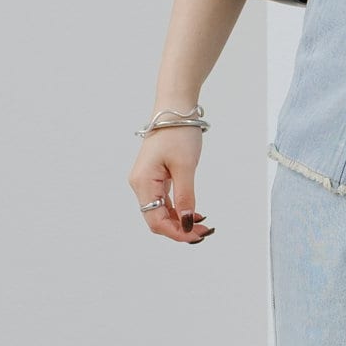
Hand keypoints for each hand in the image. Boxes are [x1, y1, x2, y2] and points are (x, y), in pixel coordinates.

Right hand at [128, 128, 214, 244]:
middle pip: (156, 219)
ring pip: (161, 212)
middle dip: (179, 229)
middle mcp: (140, 184)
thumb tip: (188, 222)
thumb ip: (186, 197)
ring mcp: (147, 181)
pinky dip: (178, 210)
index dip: (176, 232)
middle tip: (204, 231)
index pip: (155, 220)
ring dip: (180, 221)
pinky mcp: (155, 178)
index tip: (197, 235)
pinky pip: (164, 202)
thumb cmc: (178, 133)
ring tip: (203, 224)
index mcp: (143, 182)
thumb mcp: (185, 167)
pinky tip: (194, 213)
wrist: (175, 110)